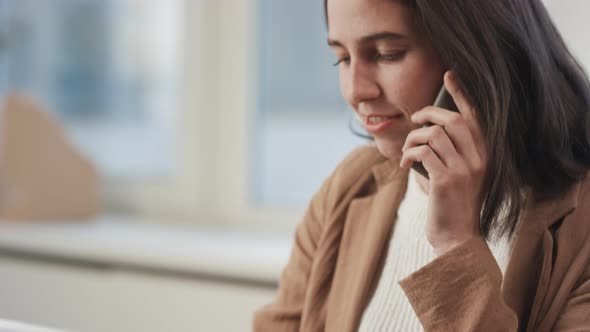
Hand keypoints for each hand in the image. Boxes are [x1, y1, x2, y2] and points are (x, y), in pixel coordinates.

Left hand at [400, 70, 487, 255]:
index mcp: (484, 154)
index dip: (461, 92)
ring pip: (433, 134)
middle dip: (426, 115)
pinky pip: (422, 152)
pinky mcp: (446, 180)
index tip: (450, 73)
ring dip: (412, 139)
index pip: (475, 116)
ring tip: (406, 154)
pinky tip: (404, 167)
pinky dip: (408, 154)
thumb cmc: (451, 205)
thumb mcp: (457, 174)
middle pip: (451, 119)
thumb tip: (425, 130)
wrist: (457, 238)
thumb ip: (447, 152)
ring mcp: (464, 169)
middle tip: (413, 123)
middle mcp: (479, 158)